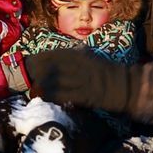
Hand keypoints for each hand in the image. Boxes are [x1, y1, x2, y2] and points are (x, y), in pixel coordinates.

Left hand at [24, 49, 140, 113]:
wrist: (123, 86)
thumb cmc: (107, 71)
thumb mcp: (91, 56)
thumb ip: (78, 54)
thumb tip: (64, 53)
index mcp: (77, 55)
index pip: (50, 55)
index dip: (37, 61)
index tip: (29, 65)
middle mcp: (76, 65)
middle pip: (47, 69)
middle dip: (35, 75)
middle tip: (29, 81)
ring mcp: (79, 80)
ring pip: (52, 83)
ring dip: (41, 88)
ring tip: (35, 92)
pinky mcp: (82, 95)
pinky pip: (61, 96)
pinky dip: (52, 98)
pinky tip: (47, 100)